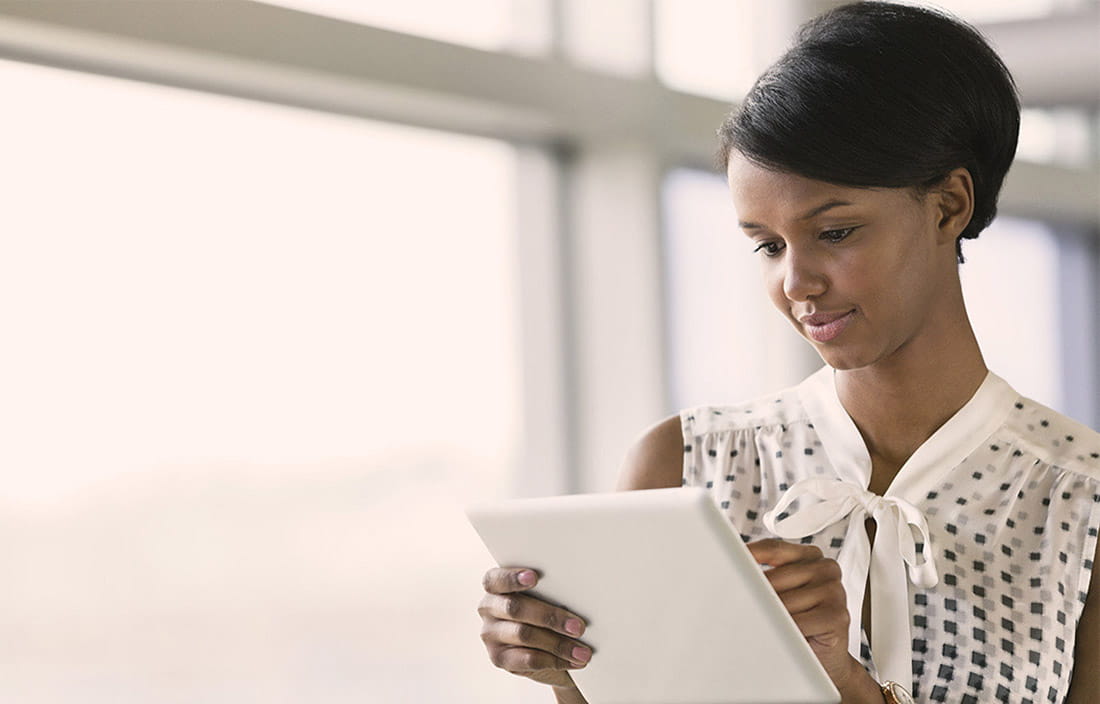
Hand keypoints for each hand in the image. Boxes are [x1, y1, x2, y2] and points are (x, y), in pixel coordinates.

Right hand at [478, 567, 593, 689]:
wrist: (546, 649)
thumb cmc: (546, 614)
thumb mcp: (546, 598)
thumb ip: (550, 593)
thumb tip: (572, 598)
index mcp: (496, 586)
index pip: (496, 579)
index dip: (513, 578)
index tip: (534, 577)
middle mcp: (489, 608)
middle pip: (515, 608)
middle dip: (550, 617)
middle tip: (578, 626)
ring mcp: (491, 635)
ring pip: (524, 635)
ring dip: (558, 644)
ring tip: (582, 651)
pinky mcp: (499, 658)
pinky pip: (528, 659)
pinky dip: (554, 660)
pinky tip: (572, 661)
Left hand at [747, 539, 861, 689]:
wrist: (829, 659)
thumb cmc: (801, 622)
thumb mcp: (782, 593)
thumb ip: (765, 577)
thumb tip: (733, 571)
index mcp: (811, 556)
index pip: (772, 548)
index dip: (747, 557)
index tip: (726, 564)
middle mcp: (825, 568)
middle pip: (773, 578)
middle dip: (755, 597)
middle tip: (745, 609)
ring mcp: (834, 590)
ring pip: (782, 603)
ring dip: (770, 619)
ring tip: (771, 627)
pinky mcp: (837, 615)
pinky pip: (796, 623)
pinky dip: (784, 633)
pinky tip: (785, 637)